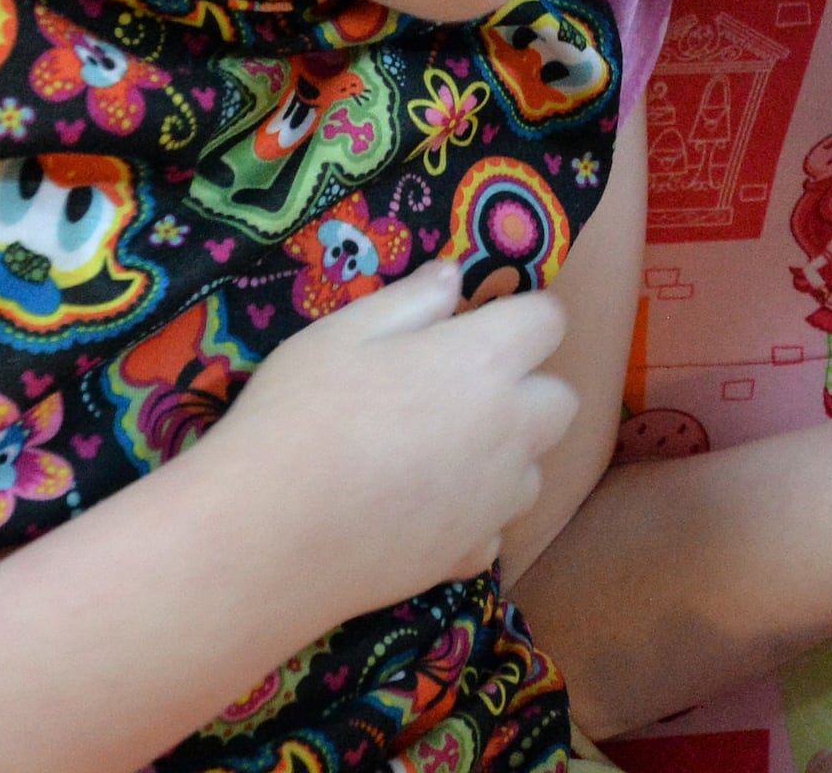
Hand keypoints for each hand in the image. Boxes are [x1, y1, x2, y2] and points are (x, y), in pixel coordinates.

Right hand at [188, 261, 576, 616]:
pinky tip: (420, 513)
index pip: (548, 320)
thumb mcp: (340, 335)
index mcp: (484, 362)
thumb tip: (453, 277)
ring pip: (535, 468)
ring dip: (507, 455)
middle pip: (560, 399)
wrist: (271, 536)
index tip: (477, 325)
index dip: (520, 316)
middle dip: (527, 387)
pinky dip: (472, 518)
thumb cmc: (300, 416)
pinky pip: (494, 528)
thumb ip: (410, 302)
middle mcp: (510, 429)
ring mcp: (497, 499)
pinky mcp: (472, 555)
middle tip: (459, 390)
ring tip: (438, 455)